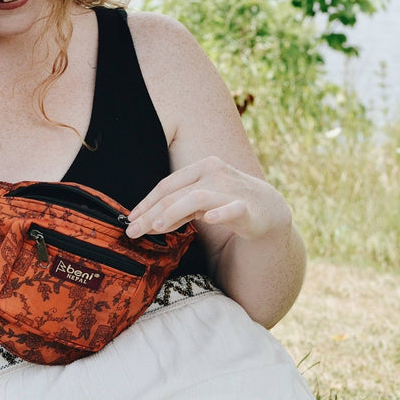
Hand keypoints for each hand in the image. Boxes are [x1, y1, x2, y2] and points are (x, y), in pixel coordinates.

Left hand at [125, 156, 290, 241]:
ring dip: (174, 212)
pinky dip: (220, 213)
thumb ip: (176, 209)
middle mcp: (214, 174)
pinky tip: (209, 219)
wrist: (269, 208)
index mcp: (200, 168)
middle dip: (151, 213)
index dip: (146, 202)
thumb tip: (145, 222)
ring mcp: (231, 189)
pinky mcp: (247, 208)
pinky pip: (232, 209)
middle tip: (132, 231)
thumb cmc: (226, 201)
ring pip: (196, 199)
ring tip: (157, 226)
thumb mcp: (198, 202)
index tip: (130, 218)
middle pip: (175, 194)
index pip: (166, 185)